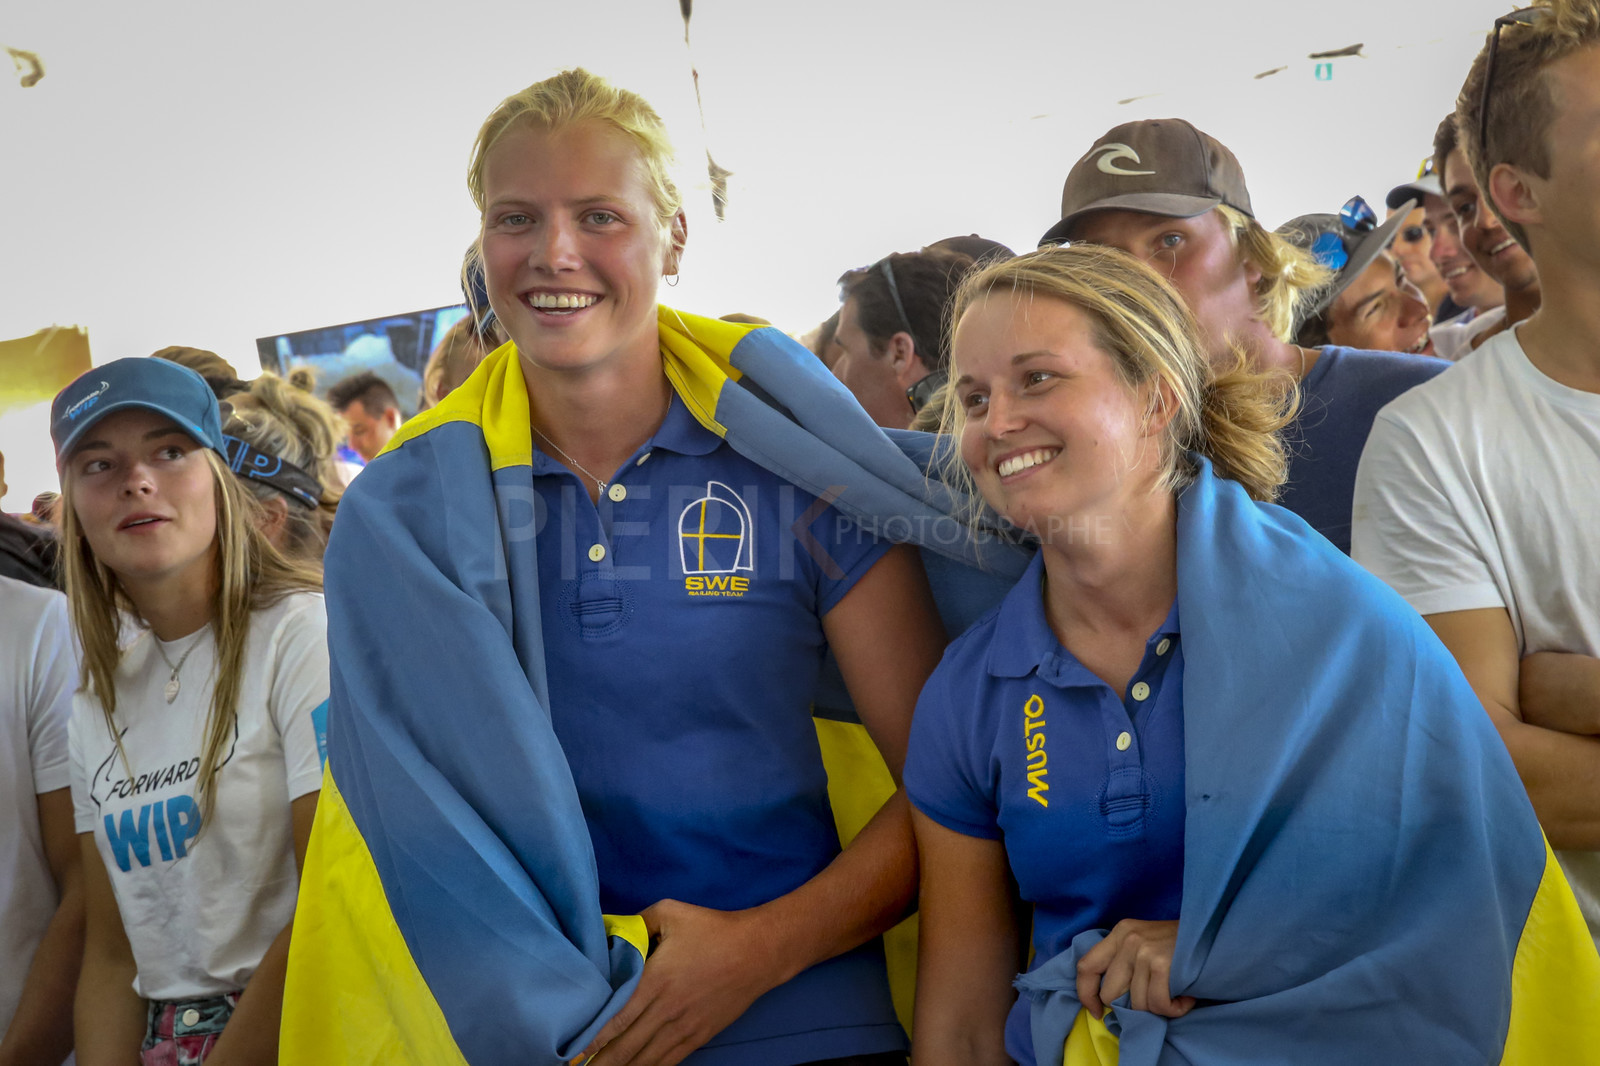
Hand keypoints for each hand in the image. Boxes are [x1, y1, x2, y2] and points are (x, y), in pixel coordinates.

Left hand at [581, 899, 788, 1065]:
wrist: (759, 951)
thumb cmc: (713, 929)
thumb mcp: (671, 912)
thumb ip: (638, 923)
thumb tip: (611, 932)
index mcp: (657, 979)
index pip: (618, 1017)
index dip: (594, 1038)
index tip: (574, 1050)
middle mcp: (668, 1009)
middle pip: (628, 1045)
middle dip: (601, 1062)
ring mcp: (685, 1026)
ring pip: (647, 1058)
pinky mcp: (700, 1036)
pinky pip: (669, 1059)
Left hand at [1075, 919, 1194, 1020]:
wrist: (1218, 935)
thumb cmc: (1182, 946)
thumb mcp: (1146, 943)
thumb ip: (1124, 962)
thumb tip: (1106, 1000)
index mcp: (1120, 933)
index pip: (1086, 967)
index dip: (1086, 995)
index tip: (1097, 1012)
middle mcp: (1128, 939)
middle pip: (1109, 993)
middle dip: (1132, 1006)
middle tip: (1155, 999)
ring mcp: (1143, 951)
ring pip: (1136, 1004)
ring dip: (1159, 1008)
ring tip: (1176, 994)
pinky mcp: (1161, 965)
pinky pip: (1158, 1005)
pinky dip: (1174, 1009)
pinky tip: (1186, 998)